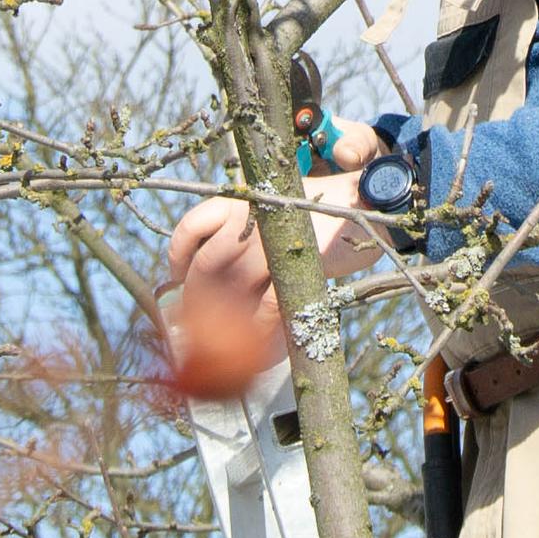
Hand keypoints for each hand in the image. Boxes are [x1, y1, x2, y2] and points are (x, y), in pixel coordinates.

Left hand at [164, 168, 383, 314]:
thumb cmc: (309, 219)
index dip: (177, 258)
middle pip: (207, 262)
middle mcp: (250, 213)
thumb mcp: (267, 216)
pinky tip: (258, 338)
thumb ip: (237, 239)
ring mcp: (274, 237)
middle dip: (197, 298)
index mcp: (238, 199)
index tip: (177, 280)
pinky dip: (259, 325)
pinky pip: (268, 302)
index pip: (192, 227)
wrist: (361, 203)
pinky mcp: (298, 260)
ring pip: (236, 285)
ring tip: (226, 336)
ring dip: (225, 317)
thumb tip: (199, 286)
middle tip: (199, 321)